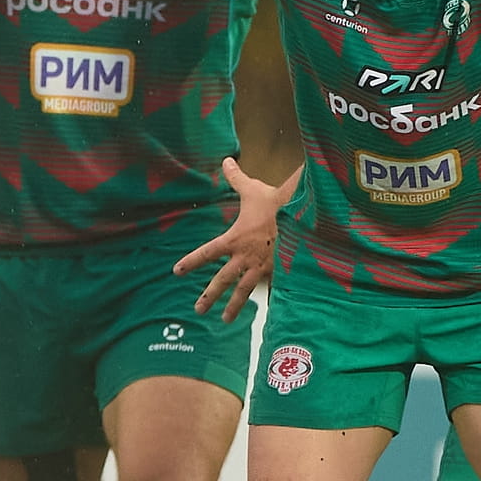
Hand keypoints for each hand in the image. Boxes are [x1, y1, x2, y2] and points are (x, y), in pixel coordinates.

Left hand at [172, 158, 286, 321]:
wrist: (302, 215)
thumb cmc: (275, 202)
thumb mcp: (252, 189)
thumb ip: (236, 178)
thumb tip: (226, 160)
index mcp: (234, 239)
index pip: (206, 253)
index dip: (191, 262)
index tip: (177, 271)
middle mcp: (245, 256)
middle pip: (222, 280)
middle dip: (209, 295)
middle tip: (198, 309)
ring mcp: (261, 266)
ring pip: (243, 290)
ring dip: (233, 306)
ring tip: (224, 320)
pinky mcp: (277, 270)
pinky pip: (267, 288)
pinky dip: (263, 300)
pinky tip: (259, 312)